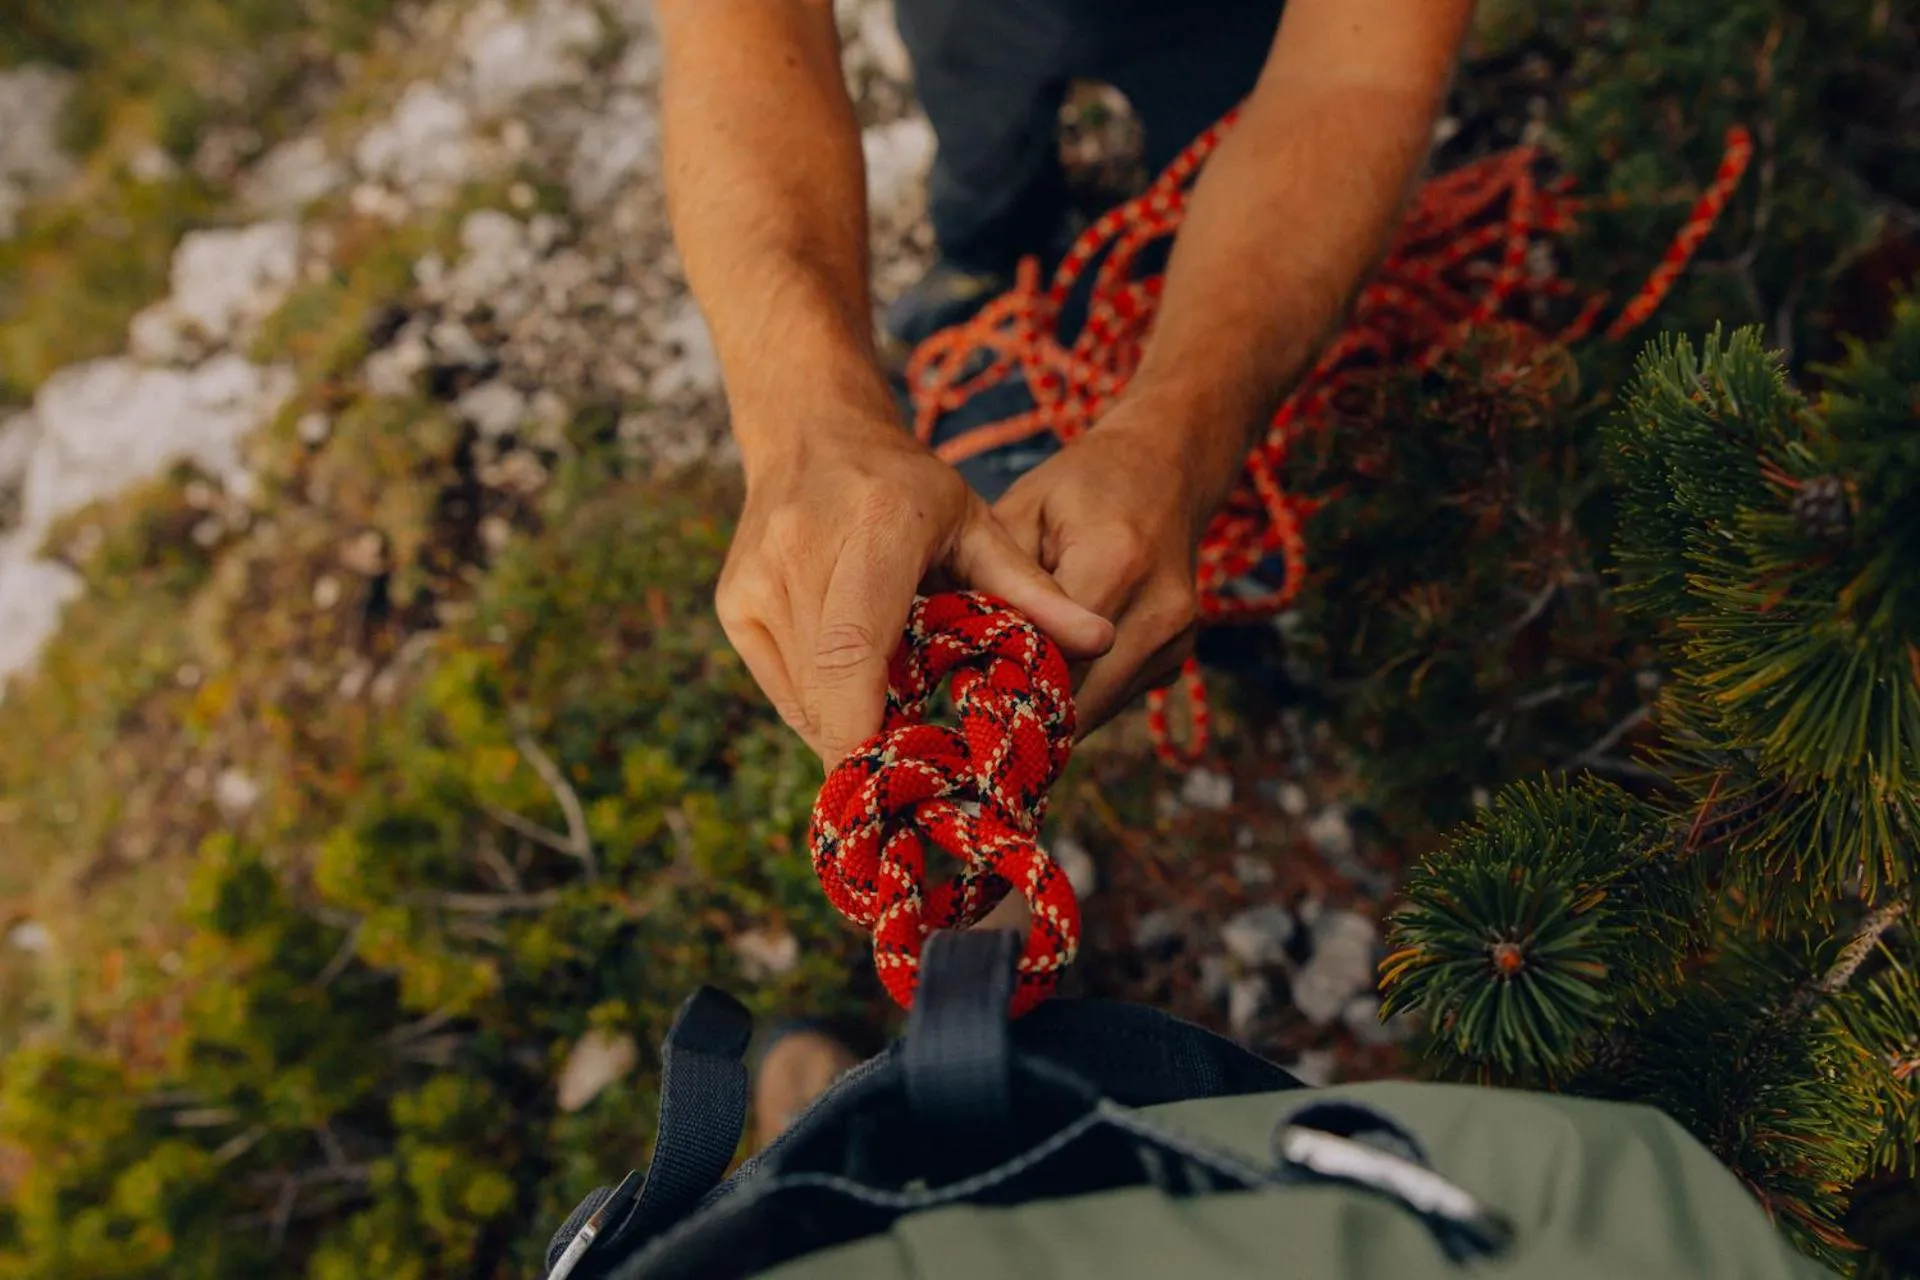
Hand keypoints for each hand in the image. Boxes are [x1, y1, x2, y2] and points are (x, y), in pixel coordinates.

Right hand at [718, 414, 1114, 765]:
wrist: (810, 433)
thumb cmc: (907, 487)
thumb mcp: (978, 525)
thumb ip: (1035, 591)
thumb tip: (1102, 640)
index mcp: (872, 526)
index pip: (854, 650)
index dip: (868, 729)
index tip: (902, 783)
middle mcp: (799, 552)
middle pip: (828, 688)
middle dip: (872, 745)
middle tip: (920, 775)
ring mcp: (755, 582)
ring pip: (802, 698)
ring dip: (851, 726)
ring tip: (898, 722)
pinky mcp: (733, 606)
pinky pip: (783, 687)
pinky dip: (823, 705)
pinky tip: (858, 687)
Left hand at [992, 405, 1220, 735]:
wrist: (1166, 470)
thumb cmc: (1081, 487)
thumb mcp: (1023, 511)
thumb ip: (997, 581)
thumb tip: (958, 650)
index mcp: (1116, 562)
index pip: (1052, 652)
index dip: (1003, 677)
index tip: (962, 690)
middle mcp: (1158, 608)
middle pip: (1078, 695)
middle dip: (1026, 704)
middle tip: (978, 706)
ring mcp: (1178, 637)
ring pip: (1098, 706)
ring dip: (1054, 706)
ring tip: (1010, 686)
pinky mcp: (1180, 655)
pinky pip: (1116, 696)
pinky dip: (1082, 691)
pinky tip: (1055, 665)